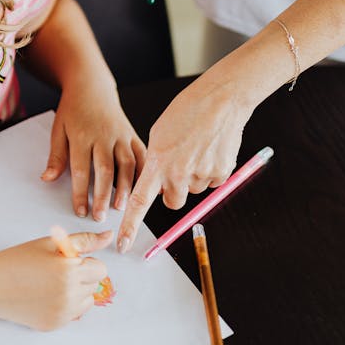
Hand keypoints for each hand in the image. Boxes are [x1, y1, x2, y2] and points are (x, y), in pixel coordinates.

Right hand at [0, 230, 112, 330]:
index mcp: (70, 271)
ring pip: (87, 302)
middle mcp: (69, 295)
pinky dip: (65, 306)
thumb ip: (84, 241)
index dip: (85, 262)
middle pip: (95, 285)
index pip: (100, 269)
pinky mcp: (54, 325)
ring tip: (52, 284)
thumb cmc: (19, 260)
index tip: (68, 261)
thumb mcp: (51, 244)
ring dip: (77, 293)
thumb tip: (108, 236)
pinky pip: (73, 315)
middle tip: (56, 272)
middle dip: (82, 277)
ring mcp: (62, 313)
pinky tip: (45, 297)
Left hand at [41, 77, 145, 221]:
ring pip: (126, 164)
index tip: (80, 211)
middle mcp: (103, 136)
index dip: (80, 193)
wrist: (92, 86)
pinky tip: (142, 187)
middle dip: (103, 196)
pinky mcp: (132, 134)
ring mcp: (120, 135)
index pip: (80, 170)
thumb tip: (48, 179)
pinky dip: (143, 171)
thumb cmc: (73, 109)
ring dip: (125, 188)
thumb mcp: (58, 129)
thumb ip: (56, 156)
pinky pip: (141, 154)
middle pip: (105, 170)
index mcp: (82, 136)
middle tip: (100, 216)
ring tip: (121, 207)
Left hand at [116, 72, 251, 252]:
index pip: (139, 203)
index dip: (130, 226)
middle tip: (178, 165)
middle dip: (173, 189)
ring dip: (193, 176)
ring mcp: (201, 176)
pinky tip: (211, 149)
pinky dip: (211, 170)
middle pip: (172, 201)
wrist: (221, 100)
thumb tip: (157, 180)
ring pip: (193, 190)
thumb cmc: (188, 110)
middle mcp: (178, 174)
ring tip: (197, 148)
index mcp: (158, 163)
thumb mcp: (159, 134)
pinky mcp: (221, 175)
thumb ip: (155, 161)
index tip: (123, 244)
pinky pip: (212, 183)